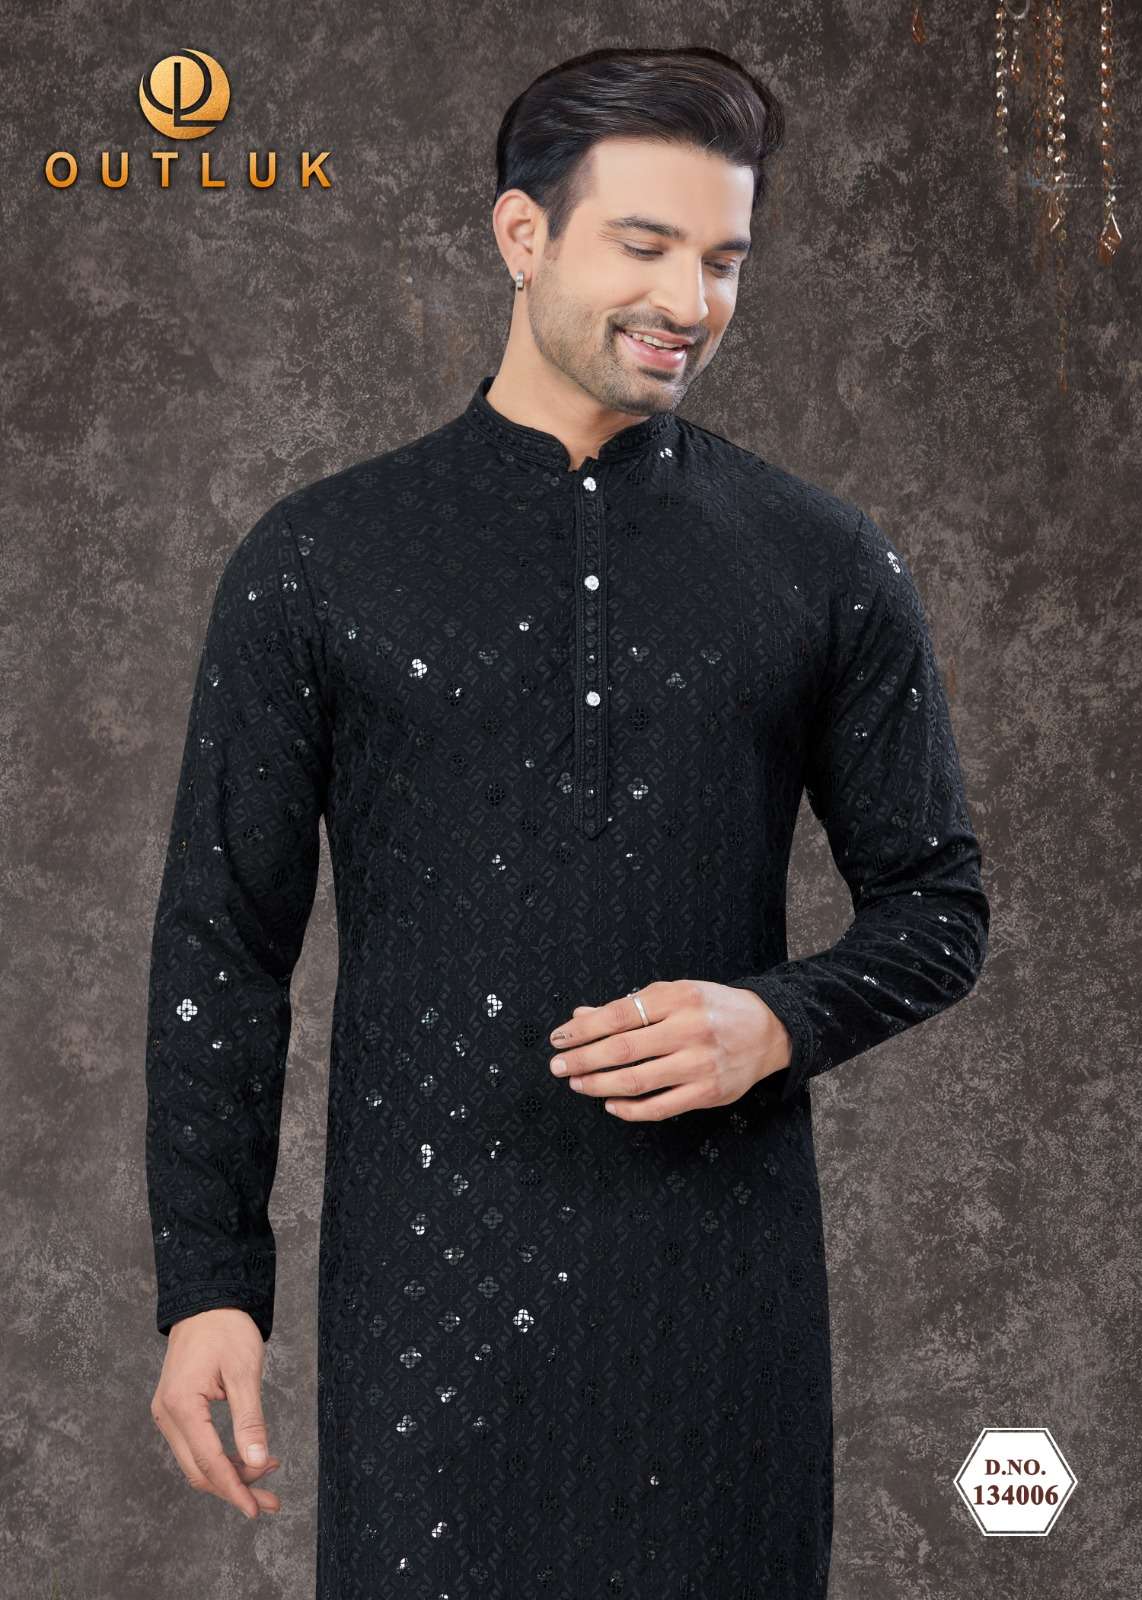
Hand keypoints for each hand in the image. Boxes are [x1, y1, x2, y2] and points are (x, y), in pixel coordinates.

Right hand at [150, 1307, 280, 1519]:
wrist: (207, 1301)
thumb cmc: (226, 1329)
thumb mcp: (244, 1372)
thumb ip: (250, 1421)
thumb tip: (258, 1462)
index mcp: (181, 1405)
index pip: (209, 1462)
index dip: (234, 1488)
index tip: (256, 1509)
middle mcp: (167, 1415)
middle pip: (200, 1470)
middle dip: (235, 1487)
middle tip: (271, 1500)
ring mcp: (167, 1414)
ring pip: (197, 1462)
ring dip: (230, 1475)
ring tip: (267, 1477)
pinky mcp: (175, 1411)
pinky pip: (196, 1446)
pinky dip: (221, 1457)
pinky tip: (248, 1457)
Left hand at [547, 979, 791, 1119]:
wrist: (768, 1030)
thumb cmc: (712, 1008)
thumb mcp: (674, 995)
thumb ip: (630, 1007)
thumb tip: (581, 1016)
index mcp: (678, 998)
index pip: (618, 1015)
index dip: (583, 1029)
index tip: (559, 1038)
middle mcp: (689, 1030)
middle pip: (622, 1049)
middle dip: (583, 1059)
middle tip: (557, 1066)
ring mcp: (699, 1064)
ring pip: (636, 1081)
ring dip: (599, 1084)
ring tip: (577, 1083)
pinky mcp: (707, 1093)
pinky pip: (658, 1107)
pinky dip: (629, 1109)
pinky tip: (610, 1104)